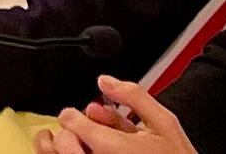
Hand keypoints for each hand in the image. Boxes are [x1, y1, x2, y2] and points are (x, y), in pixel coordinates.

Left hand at [37, 77, 196, 151]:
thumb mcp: (163, 122)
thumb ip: (133, 96)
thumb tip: (105, 80)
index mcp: (111, 147)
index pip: (71, 122)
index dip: (74, 113)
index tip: (81, 114)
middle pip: (62, 142)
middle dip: (70, 131)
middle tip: (83, 130)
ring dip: (65, 148)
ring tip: (81, 144)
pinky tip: (94, 152)